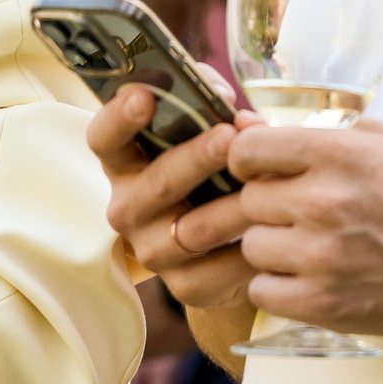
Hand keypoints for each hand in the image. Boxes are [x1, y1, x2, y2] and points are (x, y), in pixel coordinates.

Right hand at [87, 85, 257, 311]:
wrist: (225, 247)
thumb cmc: (213, 174)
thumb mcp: (206, 134)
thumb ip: (213, 107)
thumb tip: (234, 109)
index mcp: (125, 163)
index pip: (104, 139)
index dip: (118, 118)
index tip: (143, 97)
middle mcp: (129, 208)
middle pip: (156, 183)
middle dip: (195, 158)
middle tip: (228, 137)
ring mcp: (153, 251)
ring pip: (192, 230)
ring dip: (232, 206)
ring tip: (266, 186)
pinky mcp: (185, 286)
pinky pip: (221, 269)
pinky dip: (252, 249)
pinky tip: (278, 233)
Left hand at [228, 119, 382, 336]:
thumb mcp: (378, 142)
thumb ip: (309, 130)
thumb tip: (241, 123)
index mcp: (335, 154)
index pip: (244, 150)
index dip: (249, 162)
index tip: (264, 172)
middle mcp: (323, 202)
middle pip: (248, 201)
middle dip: (269, 206)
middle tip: (300, 215)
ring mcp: (322, 257)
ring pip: (252, 247)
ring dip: (274, 248)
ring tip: (308, 248)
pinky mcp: (325, 304)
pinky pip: (262, 292)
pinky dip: (279, 287)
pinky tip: (307, 278)